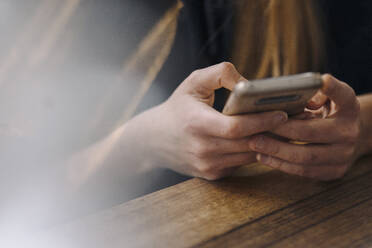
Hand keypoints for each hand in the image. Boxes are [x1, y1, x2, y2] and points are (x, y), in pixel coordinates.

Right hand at [128, 62, 287, 179]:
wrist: (154, 140)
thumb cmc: (177, 108)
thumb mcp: (193, 82)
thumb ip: (220, 73)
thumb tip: (248, 82)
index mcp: (197, 124)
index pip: (237, 128)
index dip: (262, 121)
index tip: (283, 113)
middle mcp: (203, 149)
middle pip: (248, 143)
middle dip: (274, 132)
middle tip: (295, 120)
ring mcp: (208, 165)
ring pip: (248, 156)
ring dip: (268, 143)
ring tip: (285, 128)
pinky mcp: (212, 174)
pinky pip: (241, 162)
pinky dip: (254, 151)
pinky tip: (263, 139)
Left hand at [248, 74, 361, 180]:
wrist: (348, 137)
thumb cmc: (326, 112)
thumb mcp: (326, 97)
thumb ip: (312, 93)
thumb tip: (293, 96)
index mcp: (348, 107)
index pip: (343, 95)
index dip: (332, 88)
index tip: (321, 80)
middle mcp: (349, 131)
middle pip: (310, 132)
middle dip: (280, 131)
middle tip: (256, 128)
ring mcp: (344, 154)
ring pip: (305, 157)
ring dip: (276, 151)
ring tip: (254, 143)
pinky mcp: (335, 171)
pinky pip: (304, 171)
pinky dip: (281, 164)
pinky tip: (263, 156)